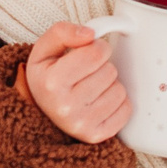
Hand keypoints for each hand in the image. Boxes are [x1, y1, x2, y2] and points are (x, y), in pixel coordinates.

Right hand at [20, 21, 128, 142]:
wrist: (40, 111)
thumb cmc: (46, 78)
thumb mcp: (44, 49)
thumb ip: (63, 32)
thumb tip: (90, 34)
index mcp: (52, 82)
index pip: (97, 52)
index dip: (96, 47)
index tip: (88, 53)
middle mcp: (66, 106)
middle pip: (110, 71)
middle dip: (102, 67)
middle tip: (86, 74)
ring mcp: (81, 124)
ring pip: (119, 90)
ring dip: (109, 85)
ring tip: (91, 88)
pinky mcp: (96, 135)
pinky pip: (126, 109)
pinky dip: (116, 103)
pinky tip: (98, 102)